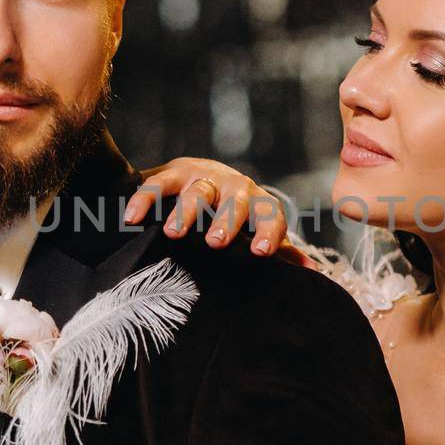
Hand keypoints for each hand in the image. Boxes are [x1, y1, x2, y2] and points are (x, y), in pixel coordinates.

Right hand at [125, 157, 297, 260]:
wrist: (197, 181)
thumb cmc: (232, 218)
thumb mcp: (253, 231)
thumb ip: (277, 249)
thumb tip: (312, 271)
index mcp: (258, 203)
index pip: (271, 214)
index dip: (268, 231)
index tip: (260, 253)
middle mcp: (234, 187)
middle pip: (236, 200)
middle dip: (227, 220)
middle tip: (216, 242)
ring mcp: (202, 177)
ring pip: (198, 191)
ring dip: (187, 212)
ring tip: (173, 233)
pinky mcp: (172, 173)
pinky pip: (158, 184)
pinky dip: (145, 199)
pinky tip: (132, 218)